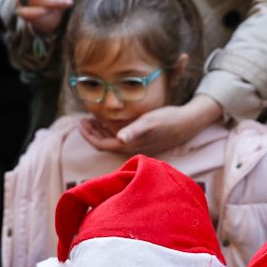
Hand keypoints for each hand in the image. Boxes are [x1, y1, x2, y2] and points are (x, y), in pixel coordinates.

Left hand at [81, 95, 223, 155]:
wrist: (186, 124)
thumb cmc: (166, 120)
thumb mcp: (149, 121)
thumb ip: (133, 130)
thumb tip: (120, 138)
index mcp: (128, 145)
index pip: (101, 144)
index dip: (88, 135)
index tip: (80, 122)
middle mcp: (131, 149)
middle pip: (105, 144)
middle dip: (92, 132)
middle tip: (83, 119)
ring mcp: (137, 146)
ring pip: (113, 141)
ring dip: (102, 131)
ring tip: (94, 118)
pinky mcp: (143, 142)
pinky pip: (121, 138)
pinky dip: (113, 130)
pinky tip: (115, 120)